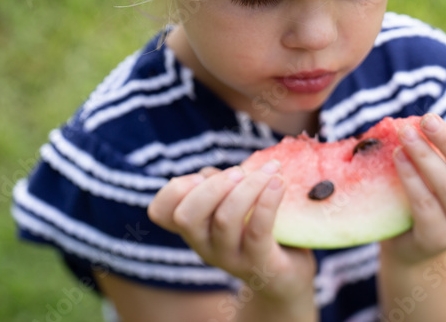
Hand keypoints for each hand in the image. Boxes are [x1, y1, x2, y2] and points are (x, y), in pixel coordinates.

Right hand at [147, 162, 315, 301]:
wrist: (285, 275)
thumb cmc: (257, 228)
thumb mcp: (232, 203)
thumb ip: (222, 185)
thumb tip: (224, 170)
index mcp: (193, 228)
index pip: (160, 212)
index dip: (174, 189)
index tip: (199, 176)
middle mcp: (204, 246)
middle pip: (187, 216)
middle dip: (213, 186)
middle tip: (239, 172)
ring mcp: (229, 259)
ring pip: (224, 220)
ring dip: (248, 187)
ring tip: (270, 171)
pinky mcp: (258, 263)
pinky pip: (257, 230)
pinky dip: (268, 200)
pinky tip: (279, 182)